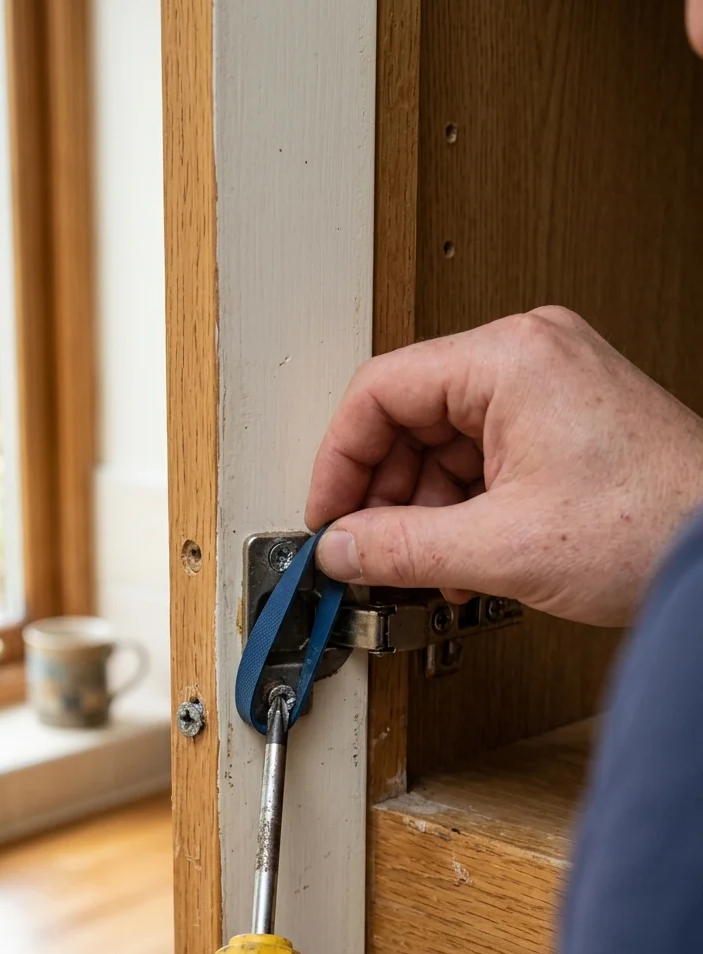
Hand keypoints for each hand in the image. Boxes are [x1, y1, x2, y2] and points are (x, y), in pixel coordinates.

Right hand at [306, 307, 702, 625]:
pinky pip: (484, 458)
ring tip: (425, 568)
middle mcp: (528, 357)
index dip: (339, 461)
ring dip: (425, 512)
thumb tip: (339, 549)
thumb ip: (400, 547)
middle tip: (368, 552)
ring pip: (445, 445)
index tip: (326, 515)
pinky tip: (463, 558)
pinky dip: (464, 509)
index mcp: (509, 358)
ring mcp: (548, 388)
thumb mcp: (502, 545)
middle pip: (410, 418)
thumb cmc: (654, 525)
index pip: (380, 391)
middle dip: (384, 495)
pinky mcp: (563, 423)